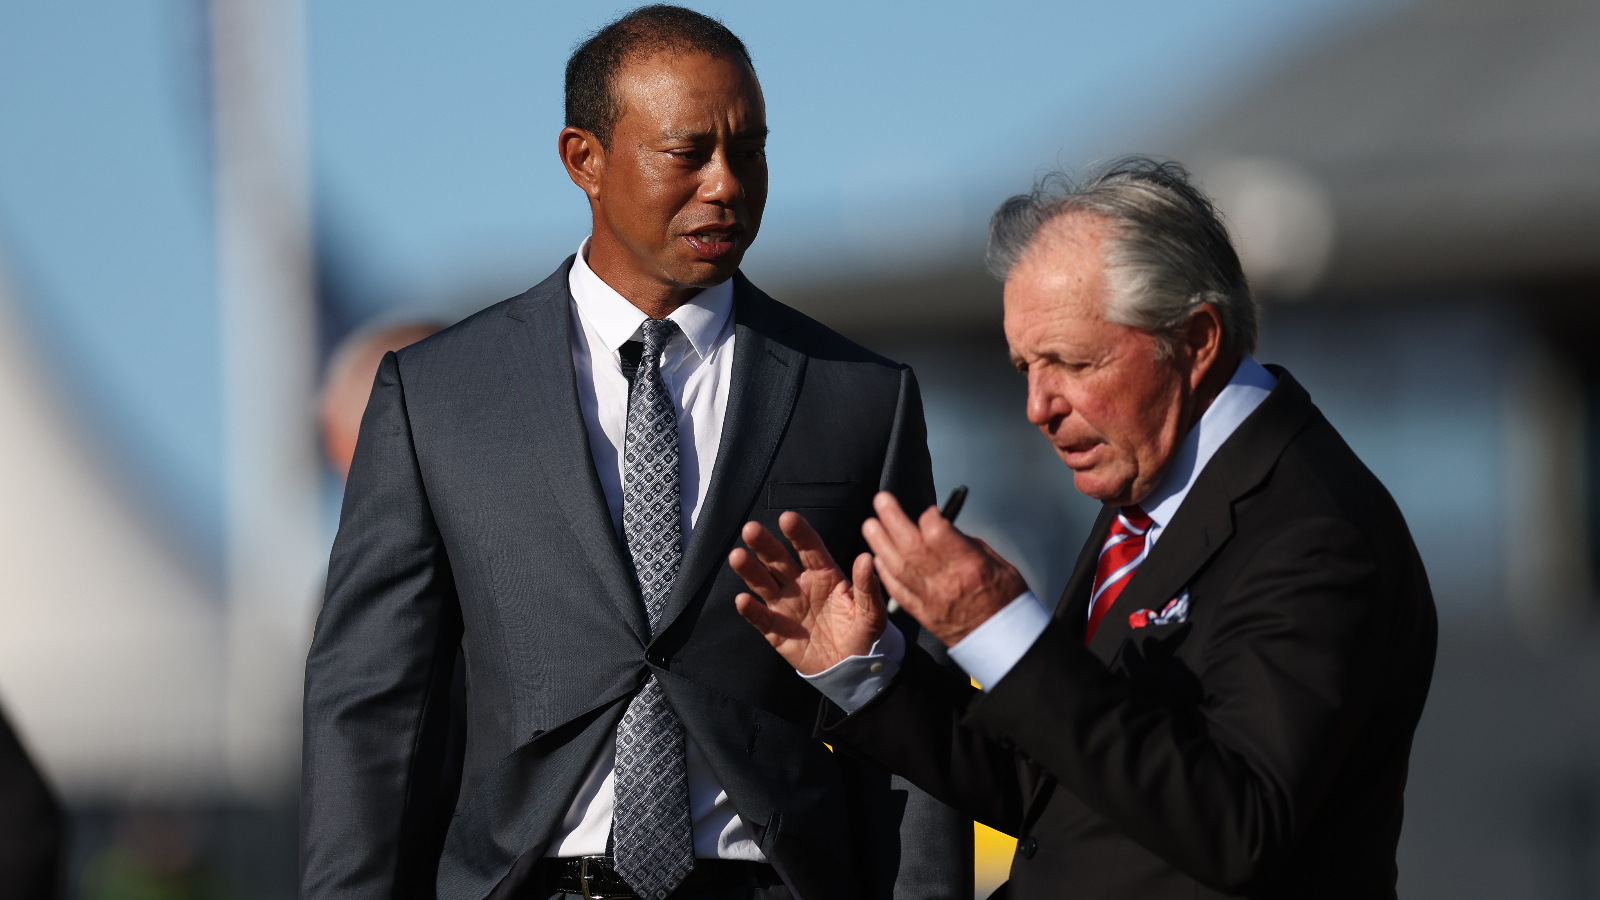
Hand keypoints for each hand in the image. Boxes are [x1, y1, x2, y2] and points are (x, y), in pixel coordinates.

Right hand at [729, 511, 886, 675]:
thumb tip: (865, 558)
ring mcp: (785, 605)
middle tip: (751, 529)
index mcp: (824, 574)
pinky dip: (751, 609)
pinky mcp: (775, 630)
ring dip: (750, 570)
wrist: (850, 668)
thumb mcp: (872, 612)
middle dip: (765, 544)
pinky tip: (743, 599)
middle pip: (779, 560)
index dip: (799, 533)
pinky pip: (760, 617)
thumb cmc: (863, 634)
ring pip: (763, 583)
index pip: (809, 548)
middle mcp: (800, 584)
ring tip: (738, 556)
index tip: (787, 519)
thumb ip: (867, 587)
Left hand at [863, 492, 1028, 646]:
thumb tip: (945, 528)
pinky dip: (885, 573)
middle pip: (912, 547)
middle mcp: (947, 582)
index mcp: (970, 567)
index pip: (938, 535)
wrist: (1004, 642)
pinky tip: (876, 558)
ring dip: (880, 544)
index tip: (927, 510)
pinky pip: (898, 591)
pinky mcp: (923, 614)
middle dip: (893, 520)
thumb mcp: (1000, 565)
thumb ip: (968, 546)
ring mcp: (931, 600)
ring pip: (898, 567)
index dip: (928, 517)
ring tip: (870, 525)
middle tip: (881, 501)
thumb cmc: (1006, 601)